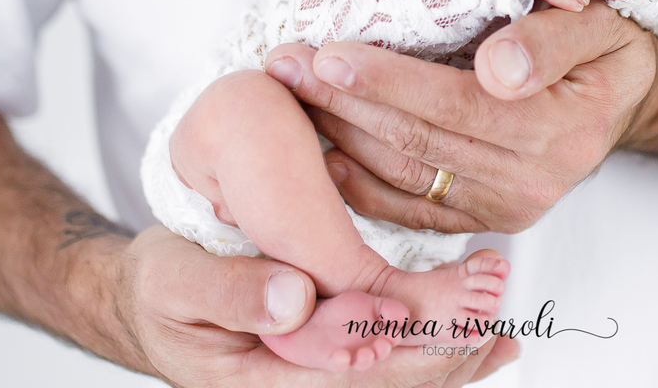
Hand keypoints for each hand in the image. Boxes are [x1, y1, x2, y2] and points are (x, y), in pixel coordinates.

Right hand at [116, 226, 514, 385]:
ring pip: (401, 378)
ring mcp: (321, 379)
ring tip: (503, 321)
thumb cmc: (162, 292)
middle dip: (444, 345)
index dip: (395, 340)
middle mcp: (299, 387)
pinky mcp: (337, 363)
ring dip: (456, 351)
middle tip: (492, 304)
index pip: (344, 368)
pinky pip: (397, 366)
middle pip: (387, 379)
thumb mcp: (173, 280)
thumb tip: (292, 297)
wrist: (155, 305)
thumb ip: (229, 291)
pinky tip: (489, 345)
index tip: (438, 306)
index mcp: (261, 379)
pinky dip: (445, 352)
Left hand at [264, 0, 655, 234]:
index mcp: (561, 127)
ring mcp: (506, 208)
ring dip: (337, 135)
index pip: (456, 103)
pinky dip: (358, 184)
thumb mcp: (598, 23)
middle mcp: (532, 180)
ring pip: (402, 174)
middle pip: (416, 140)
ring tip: (287, 95)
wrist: (620, 97)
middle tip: (280, 66)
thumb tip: (499, 70)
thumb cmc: (602, 46)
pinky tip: (318, 154)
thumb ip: (550, 40)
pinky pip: (409, 208)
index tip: (326, 53)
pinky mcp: (484, 221)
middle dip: (342, 101)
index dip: (388, 80)